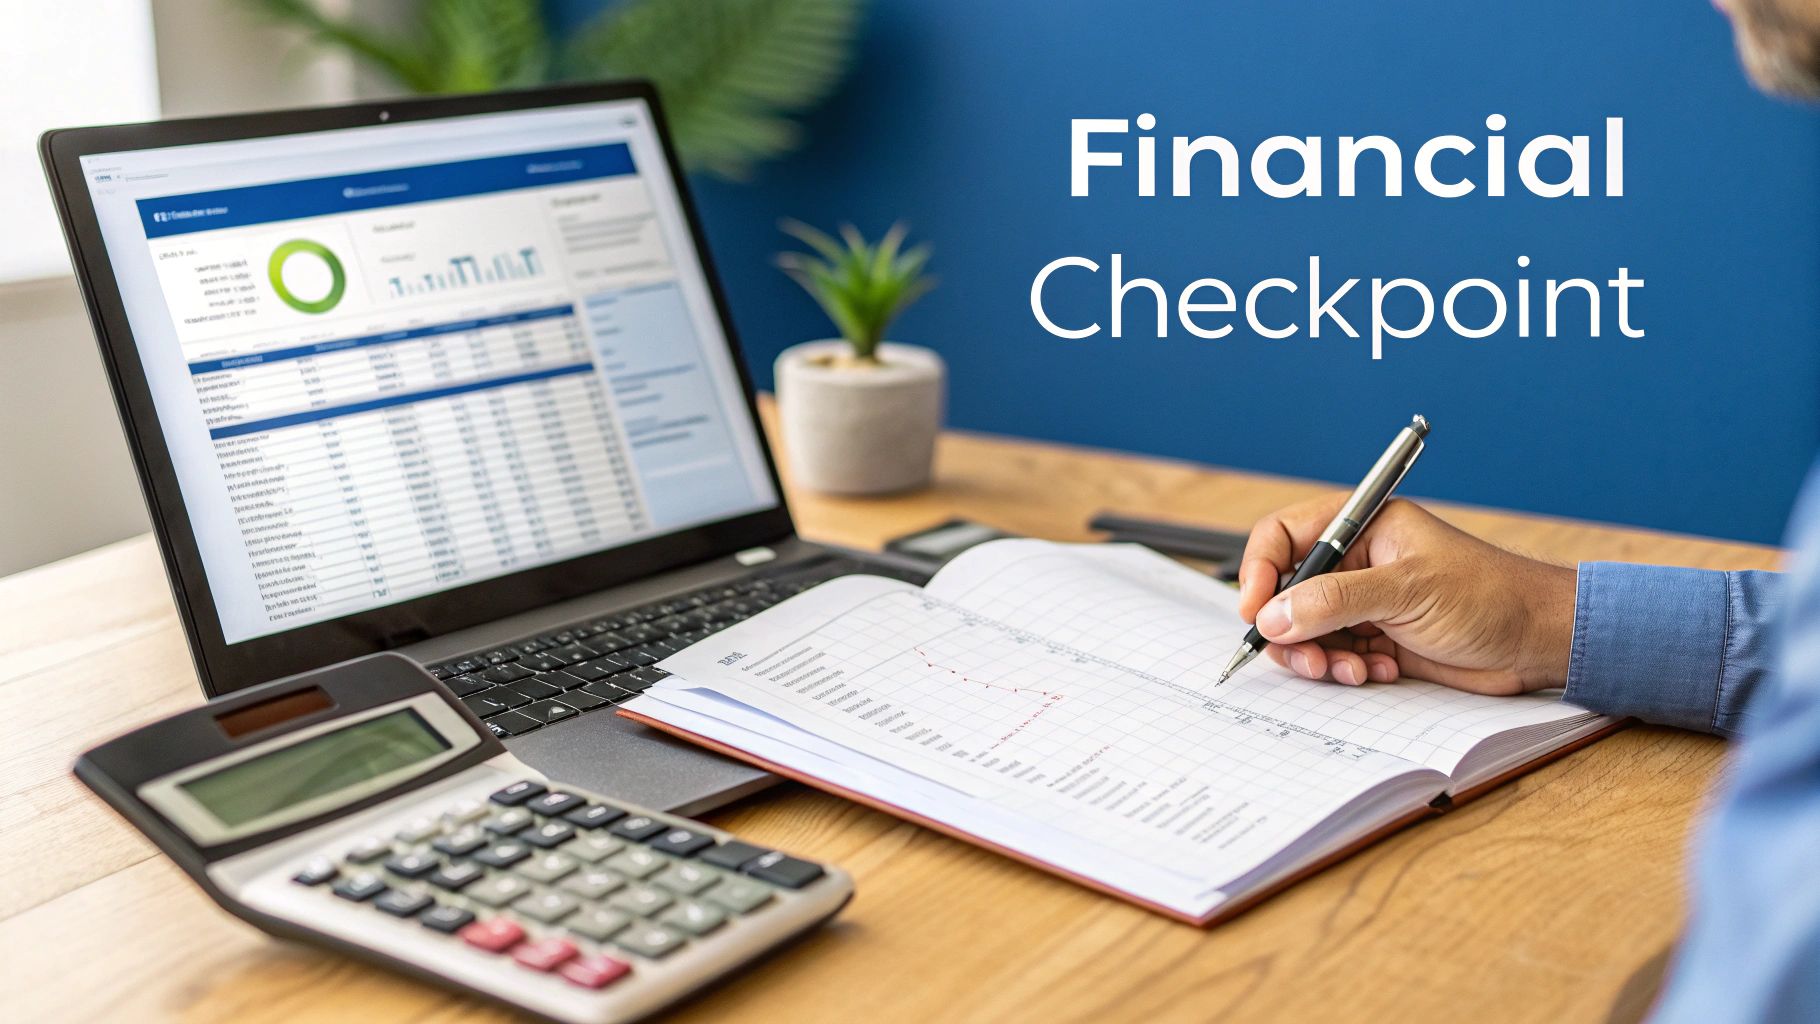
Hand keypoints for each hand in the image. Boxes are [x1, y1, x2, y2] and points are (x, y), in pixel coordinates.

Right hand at [1236, 497, 1576, 693]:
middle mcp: (1356, 563)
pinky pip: (1334, 657)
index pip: (1284, 537)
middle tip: (1305, 657)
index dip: (1260, 571)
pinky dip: (1346, 671)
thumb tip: (1274, 614)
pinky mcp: (1377, 641)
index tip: (1255, 609)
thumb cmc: (1491, 596)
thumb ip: (1336, 600)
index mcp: (1362, 527)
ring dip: (1318, 657)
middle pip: (1287, 592)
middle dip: (1289, 628)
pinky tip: (1380, 671)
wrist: (1539, 642)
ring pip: (1306, 632)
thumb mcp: (1407, 590)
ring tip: (1349, 671)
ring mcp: (1365, 604)